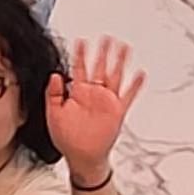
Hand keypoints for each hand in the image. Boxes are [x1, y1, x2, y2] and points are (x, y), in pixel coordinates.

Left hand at [45, 38, 143, 183]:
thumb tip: (54, 76)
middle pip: (100, 67)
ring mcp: (106, 102)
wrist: (81, 157)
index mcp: (77, 93)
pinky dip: (135, 86)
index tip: (81, 41)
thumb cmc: (67, 138)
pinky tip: (139, 74)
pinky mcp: (117, 111)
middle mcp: (93, 94)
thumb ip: (53, 94)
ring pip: (115, 76)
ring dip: (120, 62)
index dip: (80, 54)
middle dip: (103, 52)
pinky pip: (128, 96)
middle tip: (107, 37)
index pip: (79, 68)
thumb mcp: (53, 114)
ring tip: (124, 48)